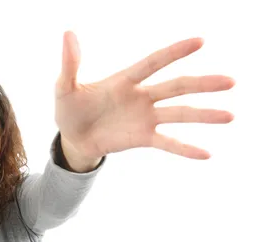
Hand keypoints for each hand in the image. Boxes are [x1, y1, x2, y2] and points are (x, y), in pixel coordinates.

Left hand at [55, 31, 234, 160]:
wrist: (72, 138)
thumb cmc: (69, 109)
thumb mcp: (64, 87)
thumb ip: (70, 63)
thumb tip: (68, 34)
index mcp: (124, 80)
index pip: (153, 63)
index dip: (174, 52)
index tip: (199, 42)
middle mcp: (141, 97)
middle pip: (176, 87)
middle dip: (202, 84)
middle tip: (230, 81)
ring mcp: (144, 118)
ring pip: (179, 113)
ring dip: (203, 115)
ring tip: (230, 115)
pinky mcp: (143, 138)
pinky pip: (167, 143)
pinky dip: (185, 148)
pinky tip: (206, 154)